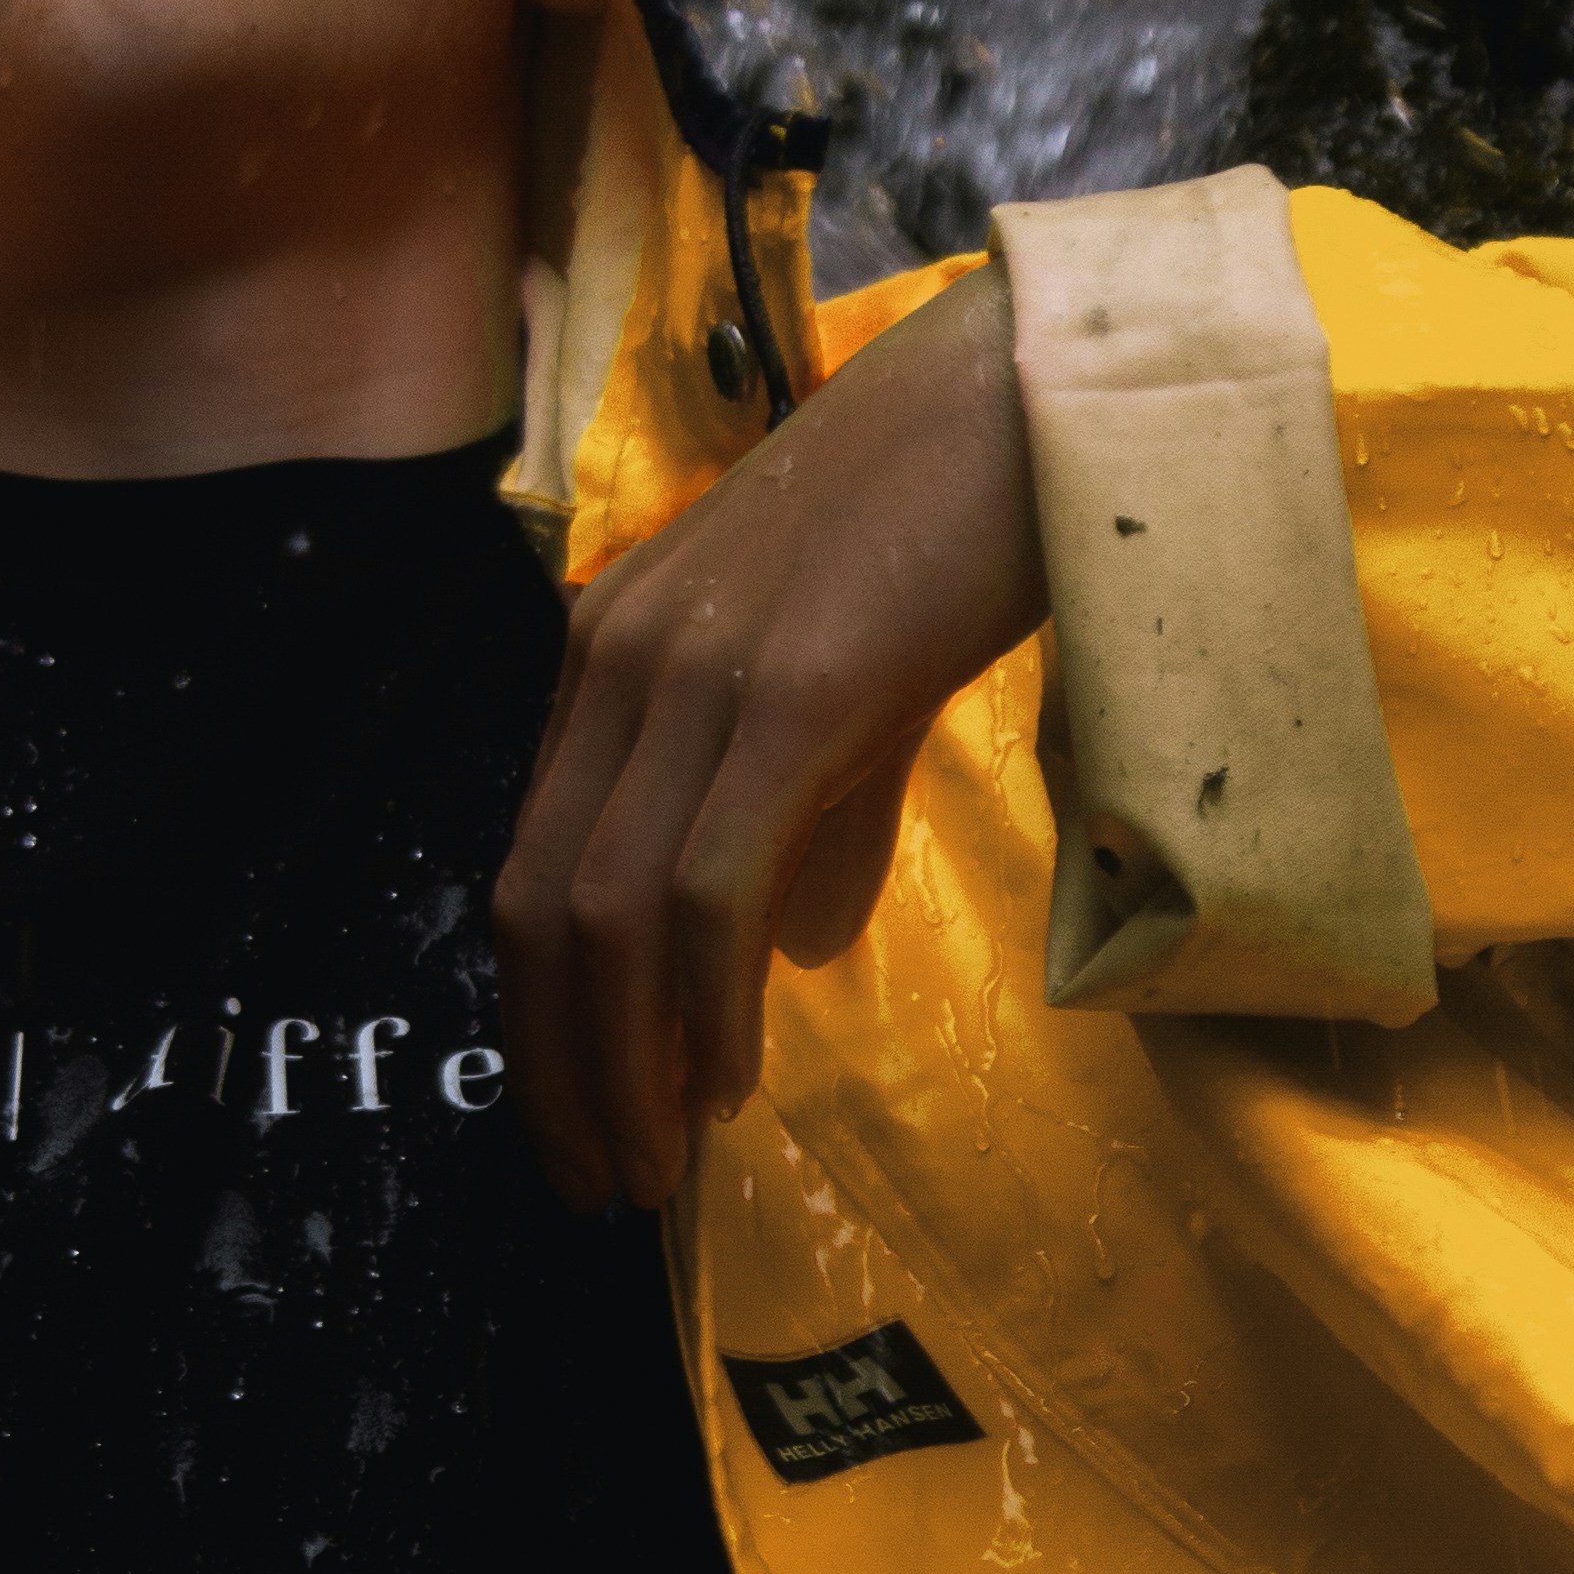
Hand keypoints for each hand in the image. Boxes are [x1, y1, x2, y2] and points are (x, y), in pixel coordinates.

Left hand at [493, 261, 1044, 1208]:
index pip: (531, 866)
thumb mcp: (852, 683)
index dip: (542, 1017)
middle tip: (601, 1186)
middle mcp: (620, 657)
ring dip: (624, 1066)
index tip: (582, 1124)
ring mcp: (696, 669)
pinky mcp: (791, 689)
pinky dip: (702, 1006)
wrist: (1042, 387)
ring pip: (604, 913)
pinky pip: (705, 886)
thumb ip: (808, 814)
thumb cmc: (957, 525)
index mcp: (612, 651)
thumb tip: (788, 952)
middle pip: (538, 908)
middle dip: (559, 1070)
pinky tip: (727, 1083)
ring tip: (659, 1166)